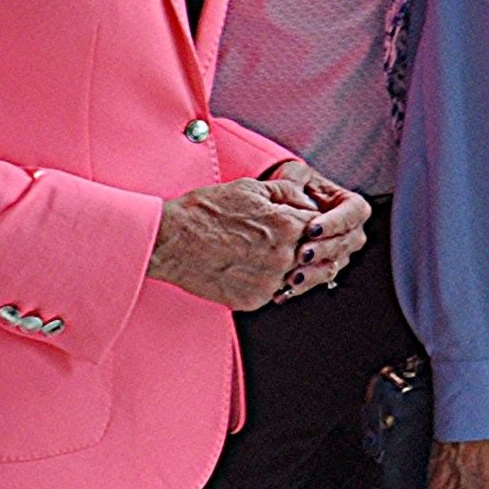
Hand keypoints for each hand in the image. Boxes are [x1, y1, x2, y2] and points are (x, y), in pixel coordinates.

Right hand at [149, 178, 314, 310]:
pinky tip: (244, 269)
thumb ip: (287, 193)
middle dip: (298, 244)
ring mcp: (269, 281)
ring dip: (283, 266)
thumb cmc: (205, 211)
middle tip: (270, 239)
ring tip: (255, 254)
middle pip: (310, 253)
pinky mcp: (253, 300)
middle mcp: (284, 256)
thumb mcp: (250, 188)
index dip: (306, 221)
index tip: (292, 222)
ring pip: (293, 275)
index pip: (319, 226)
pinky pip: (271, 292)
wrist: (169, 241)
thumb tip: (309, 201)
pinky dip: (263, 282)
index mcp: (288, 225)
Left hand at [262, 161, 369, 300]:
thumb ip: (297, 181)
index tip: (313, 228)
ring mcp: (338, 253)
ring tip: (292, 278)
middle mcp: (350, 231)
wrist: (279, 208)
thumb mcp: (293, 176)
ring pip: (333, 266)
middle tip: (302, 254)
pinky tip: (282, 292)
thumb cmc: (291, 187)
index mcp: (350, 206)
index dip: (336, 222)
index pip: (354, 212)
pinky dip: (299, 287)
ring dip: (313, 274)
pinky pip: (316, 281)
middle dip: (324, 250)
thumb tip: (300, 200)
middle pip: (346, 243)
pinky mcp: (322, 270)